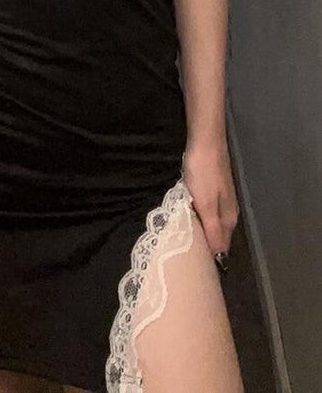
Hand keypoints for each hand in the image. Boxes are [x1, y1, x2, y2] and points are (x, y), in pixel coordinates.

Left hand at [182, 141, 239, 263]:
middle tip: (184, 260)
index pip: (221, 247)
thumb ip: (212, 230)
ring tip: (182, 243)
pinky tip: (186, 220)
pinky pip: (205, 212)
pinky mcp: (212, 190)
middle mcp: (228, 212)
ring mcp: (221, 200)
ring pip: (211, 224)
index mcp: (228, 219)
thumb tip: (220, 257)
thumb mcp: (206, 204)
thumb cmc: (203, 174)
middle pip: (217, 237)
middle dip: (204, 248)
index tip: (194, 269)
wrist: (205, 142)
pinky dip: (197, 219)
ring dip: (200, 233)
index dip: (209, 259)